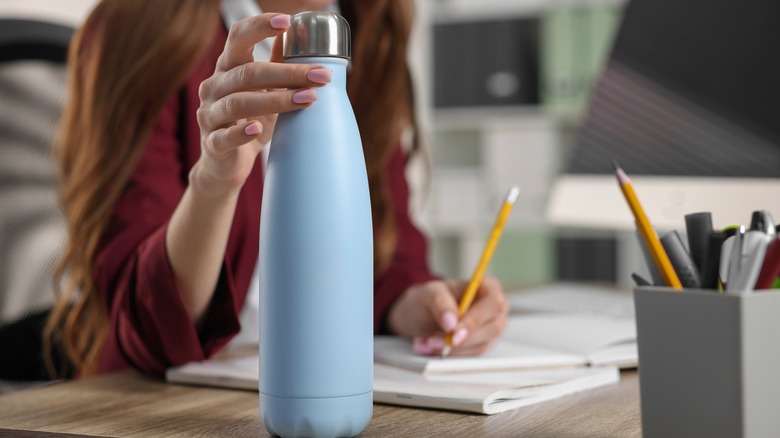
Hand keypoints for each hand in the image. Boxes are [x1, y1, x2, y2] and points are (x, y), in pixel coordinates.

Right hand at [192, 13, 331, 194]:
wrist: (226, 164)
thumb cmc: (250, 122)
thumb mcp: (265, 91)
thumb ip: (276, 63)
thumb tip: (296, 33)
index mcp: (227, 68)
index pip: (238, 38)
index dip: (260, 26)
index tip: (287, 20)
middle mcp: (213, 87)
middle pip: (248, 73)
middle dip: (288, 73)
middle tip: (321, 76)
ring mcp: (209, 115)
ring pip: (239, 103)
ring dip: (276, 100)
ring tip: (307, 99)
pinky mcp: (212, 144)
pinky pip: (224, 136)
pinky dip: (241, 133)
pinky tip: (258, 130)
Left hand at [386, 278, 508, 355]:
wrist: (422, 315)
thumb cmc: (431, 298)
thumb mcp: (430, 293)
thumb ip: (441, 303)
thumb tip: (452, 322)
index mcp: (489, 288)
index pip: (493, 304)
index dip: (475, 320)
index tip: (453, 332)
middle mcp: (495, 310)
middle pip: (492, 328)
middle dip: (462, 339)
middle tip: (434, 341)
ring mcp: (491, 330)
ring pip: (481, 345)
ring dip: (452, 349)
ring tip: (427, 342)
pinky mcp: (481, 346)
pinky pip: (471, 356)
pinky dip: (450, 354)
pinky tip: (433, 348)